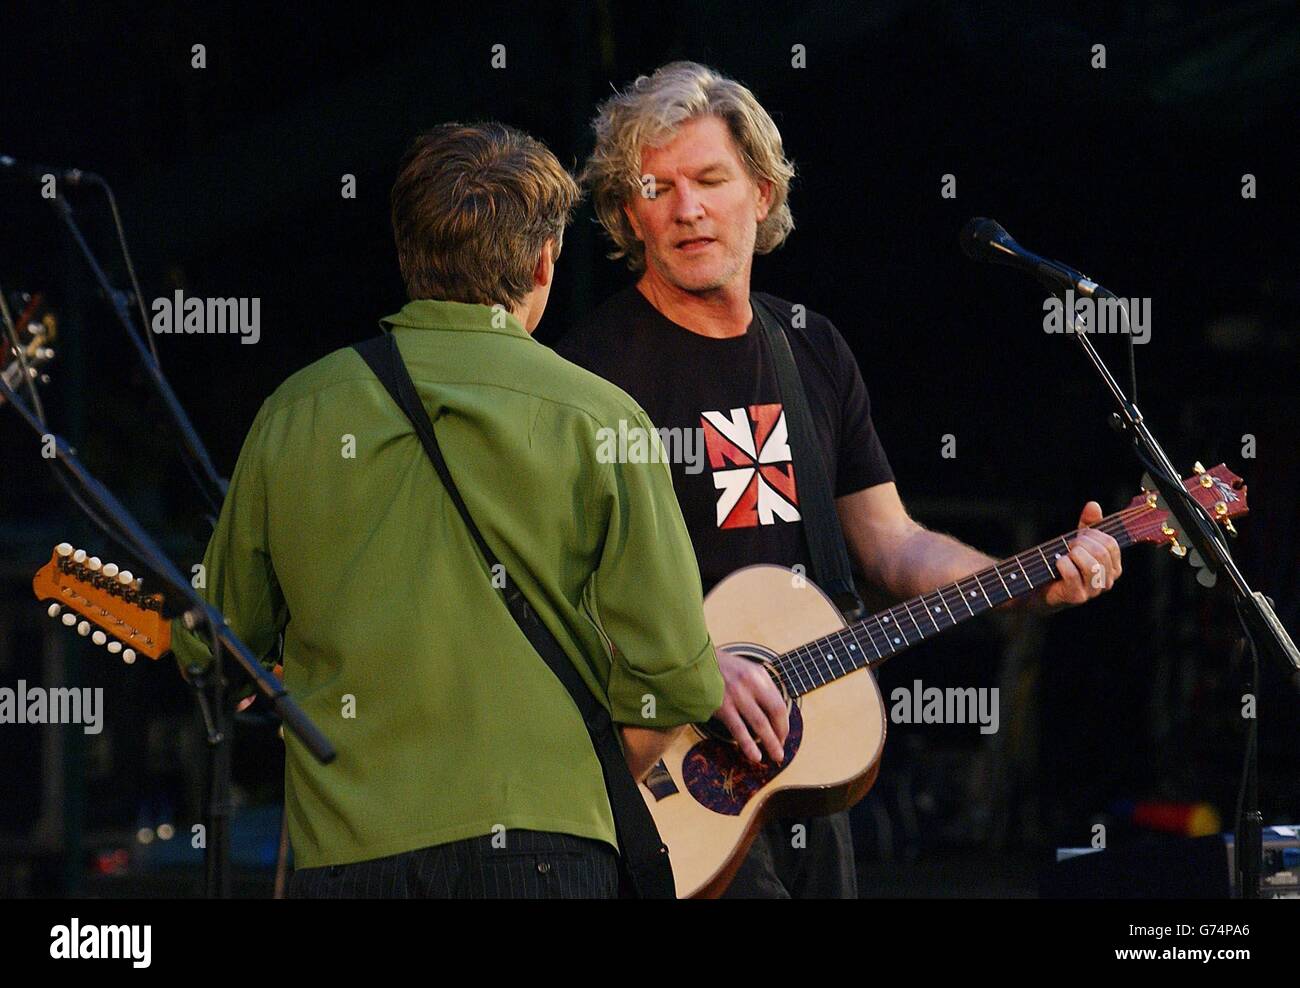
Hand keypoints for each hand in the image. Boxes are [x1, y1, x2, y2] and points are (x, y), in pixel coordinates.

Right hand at [713, 645, 788, 764]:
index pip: (779, 702)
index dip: (784, 722)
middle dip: (781, 733)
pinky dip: (748, 744)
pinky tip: (755, 755)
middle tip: (781, 749)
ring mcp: (736, 695)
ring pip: (760, 723)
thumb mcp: (744, 669)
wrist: (693, 661)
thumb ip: (759, 687)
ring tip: (776, 756)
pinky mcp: (721, 706)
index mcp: (758, 674)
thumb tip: (772, 715)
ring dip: (771, 742)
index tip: (782, 735)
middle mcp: (750, 683)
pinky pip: (738, 729)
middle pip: (775, 712)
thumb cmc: (719, 668)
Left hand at [1034, 501, 1121, 610]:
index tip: (1080, 535)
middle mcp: (1107, 581)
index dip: (1093, 534)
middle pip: (1101, 553)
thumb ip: (1088, 524)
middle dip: (1081, 543)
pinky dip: (1062, 564)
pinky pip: (1072, 574)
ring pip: (1091, 565)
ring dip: (1073, 554)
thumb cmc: (1063, 562)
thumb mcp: (1078, 541)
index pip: (1111, 544)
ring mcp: (1093, 592)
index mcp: (1113, 567)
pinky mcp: (1077, 598)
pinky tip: (1056, 564)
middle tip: (1068, 545)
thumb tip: (1093, 505)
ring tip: (1064, 554)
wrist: (1040, 587)